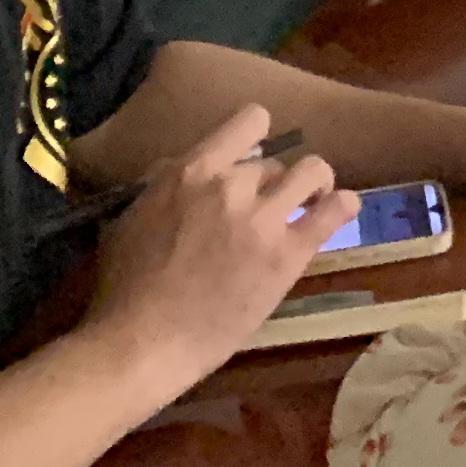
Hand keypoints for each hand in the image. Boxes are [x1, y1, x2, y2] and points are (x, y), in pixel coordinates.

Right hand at [85, 105, 354, 389]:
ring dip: (312, 187)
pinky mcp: (288, 254)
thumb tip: (184, 166)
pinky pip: (335, 211)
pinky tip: (338, 212)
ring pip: (313, 172)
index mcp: (192, 172)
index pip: (249, 121)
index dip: (256, 137)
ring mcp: (263, 219)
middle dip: (269, 186)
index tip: (252, 159)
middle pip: (274, 163)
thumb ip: (164, 185)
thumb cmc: (123, 290)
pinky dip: (342, 206)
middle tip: (261, 214)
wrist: (142, 345)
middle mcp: (231, 185)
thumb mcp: (130, 219)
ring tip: (307, 206)